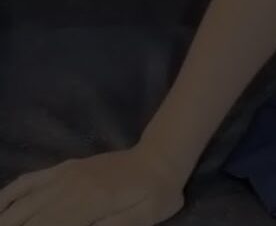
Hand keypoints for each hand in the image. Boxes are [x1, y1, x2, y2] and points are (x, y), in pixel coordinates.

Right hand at [0, 147, 183, 225]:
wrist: (160, 158)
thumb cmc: (158, 193)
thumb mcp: (147, 216)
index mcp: (93, 201)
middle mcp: (73, 187)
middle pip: (32, 217)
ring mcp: (65, 175)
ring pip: (24, 202)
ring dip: (9, 219)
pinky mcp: (63, 169)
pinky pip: (29, 181)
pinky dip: (9, 195)